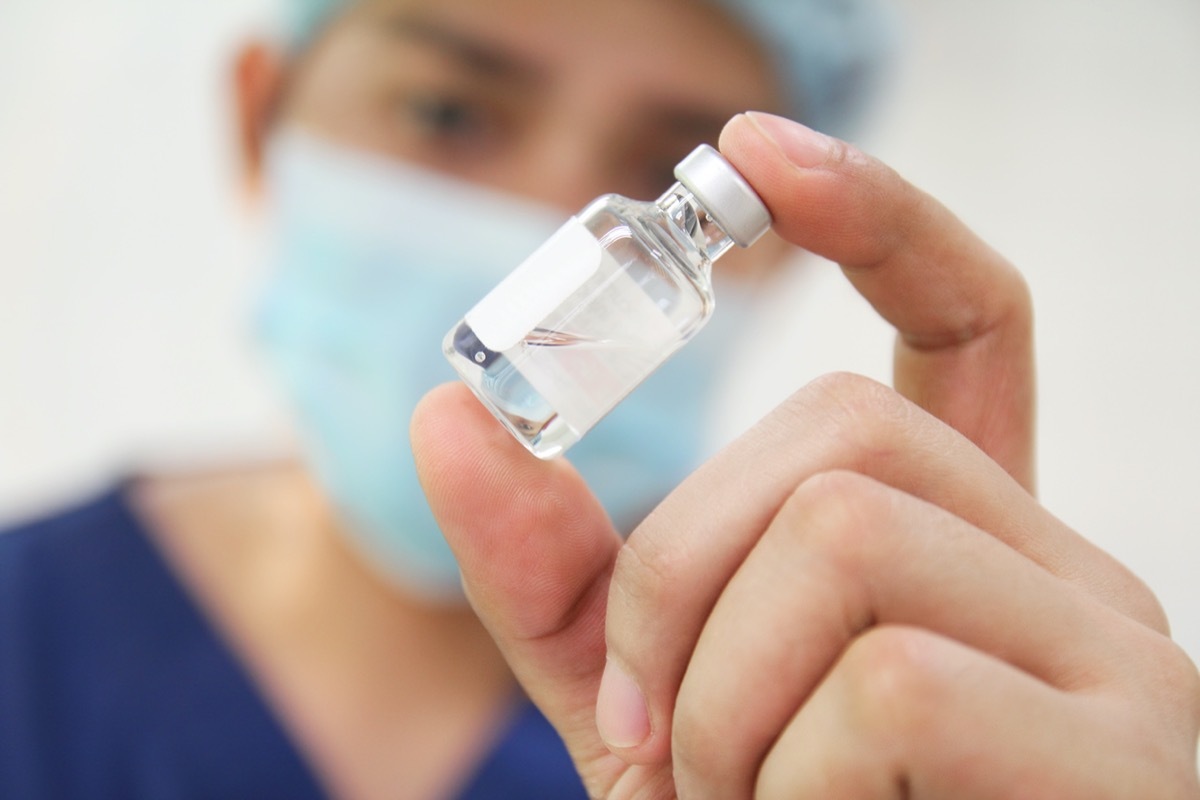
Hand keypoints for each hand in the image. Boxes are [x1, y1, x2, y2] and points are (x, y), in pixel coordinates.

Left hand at [411, 113, 1199, 797]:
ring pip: (852, 538)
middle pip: (841, 433)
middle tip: (665, 736)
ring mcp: (1113, 663)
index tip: (757, 154)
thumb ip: (567, 585)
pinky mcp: (1124, 765)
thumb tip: (448, 415)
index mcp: (967, 550)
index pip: (967, 318)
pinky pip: (890, 689)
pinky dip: (781, 782)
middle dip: (683, 574)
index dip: (878, 216)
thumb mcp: (659, 717)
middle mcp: (1064, 574)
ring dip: (722, 695)